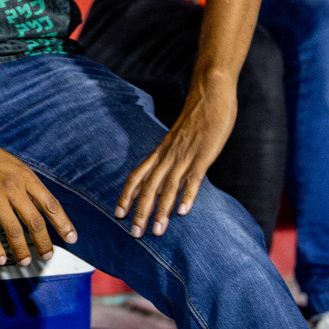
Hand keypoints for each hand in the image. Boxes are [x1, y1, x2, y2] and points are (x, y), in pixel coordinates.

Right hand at [0, 119, 76, 265]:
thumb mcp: (12, 164)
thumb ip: (24, 186)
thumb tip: (32, 208)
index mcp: (24, 176)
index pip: (50, 204)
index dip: (63, 223)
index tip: (71, 237)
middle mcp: (12, 186)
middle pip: (35, 220)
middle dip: (44, 242)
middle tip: (47, 254)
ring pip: (13, 230)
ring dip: (21, 249)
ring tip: (25, 260)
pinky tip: (1, 257)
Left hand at [115, 75, 235, 237]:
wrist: (209, 93)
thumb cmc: (197, 117)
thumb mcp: (179, 139)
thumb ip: (173, 156)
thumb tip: (170, 173)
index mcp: (160, 152)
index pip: (137, 176)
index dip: (126, 195)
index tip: (118, 214)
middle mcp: (168, 155)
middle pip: (148, 187)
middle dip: (140, 212)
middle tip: (135, 235)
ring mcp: (185, 155)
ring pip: (168, 187)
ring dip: (161, 211)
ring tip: (156, 231)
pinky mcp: (203, 155)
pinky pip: (193, 178)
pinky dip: (188, 195)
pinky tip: (184, 212)